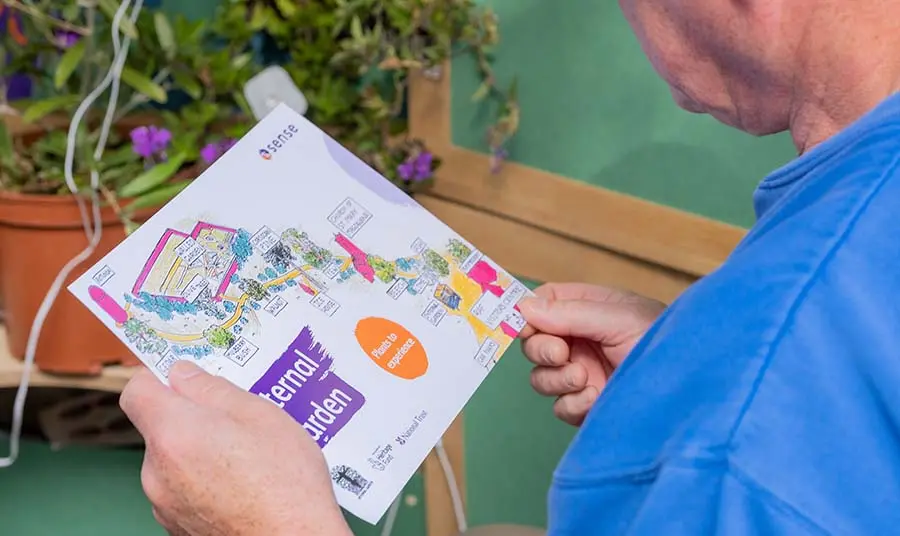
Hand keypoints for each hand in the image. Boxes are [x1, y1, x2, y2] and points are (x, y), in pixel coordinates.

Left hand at [119, 361, 351, 535]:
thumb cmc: (285, 484)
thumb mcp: (260, 415)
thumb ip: (214, 390)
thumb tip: (184, 374)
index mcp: (173, 434)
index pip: (137, 391)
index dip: (158, 376)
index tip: (183, 373)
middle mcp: (157, 472)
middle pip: (161, 428)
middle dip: (194, 418)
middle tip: (237, 419)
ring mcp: (165, 505)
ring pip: (175, 461)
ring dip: (202, 452)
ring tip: (250, 457)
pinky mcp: (178, 527)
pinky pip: (184, 490)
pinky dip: (206, 482)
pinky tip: (244, 484)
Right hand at [518, 283, 664, 425]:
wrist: (692, 389)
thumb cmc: (665, 341)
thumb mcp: (618, 318)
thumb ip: (570, 313)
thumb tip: (524, 307)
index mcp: (588, 309)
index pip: (544, 305)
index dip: (528, 314)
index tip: (525, 325)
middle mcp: (582, 341)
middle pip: (535, 343)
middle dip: (542, 350)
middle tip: (561, 354)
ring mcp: (584, 374)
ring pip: (542, 378)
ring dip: (557, 379)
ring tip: (584, 379)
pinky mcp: (588, 405)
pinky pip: (561, 407)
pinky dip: (573, 404)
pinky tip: (596, 398)